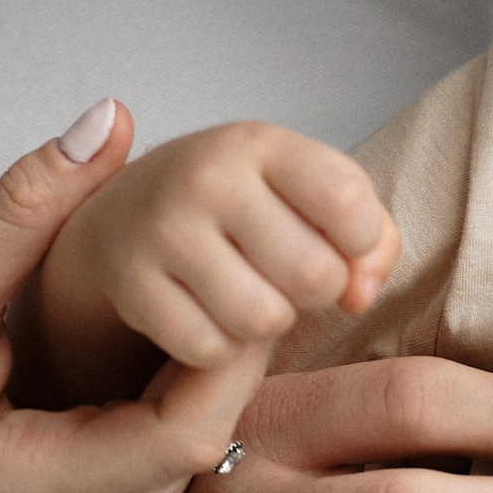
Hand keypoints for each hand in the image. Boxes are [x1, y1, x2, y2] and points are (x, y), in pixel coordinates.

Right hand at [0, 110, 263, 492]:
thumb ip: (17, 215)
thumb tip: (110, 121)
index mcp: (42, 490)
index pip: (186, 428)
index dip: (228, 339)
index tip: (229, 253)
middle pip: (213, 429)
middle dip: (235, 334)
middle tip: (238, 245)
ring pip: (209, 436)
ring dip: (219, 354)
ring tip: (213, 273)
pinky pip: (182, 446)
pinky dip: (188, 381)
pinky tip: (174, 321)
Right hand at [37, 114, 399, 398]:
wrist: (125, 213)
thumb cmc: (238, 206)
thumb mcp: (303, 191)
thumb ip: (367, 235)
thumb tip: (360, 295)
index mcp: (260, 143)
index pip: (348, 202)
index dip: (360, 240)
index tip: (337, 241)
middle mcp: (208, 178)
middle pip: (314, 275)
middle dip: (316, 290)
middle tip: (286, 274)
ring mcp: (165, 231)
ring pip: (265, 320)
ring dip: (268, 322)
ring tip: (248, 292)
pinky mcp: (132, 285)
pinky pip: (212, 349)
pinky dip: (220, 346)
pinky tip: (207, 313)